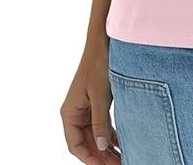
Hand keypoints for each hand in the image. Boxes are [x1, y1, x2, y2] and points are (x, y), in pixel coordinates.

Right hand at [60, 38, 121, 163]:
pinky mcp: (96, 102)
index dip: (90, 159)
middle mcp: (75, 113)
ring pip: (95, 135)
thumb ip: (100, 122)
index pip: (75, 146)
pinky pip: (101, 125)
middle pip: (86, 143)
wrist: (104, 40)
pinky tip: (122, 143)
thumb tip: (102, 148)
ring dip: (107, 147)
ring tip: (123, 158)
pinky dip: (111, 135)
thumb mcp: (100, 95)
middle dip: (101, 156)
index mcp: (69, 113)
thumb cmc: (99, 64)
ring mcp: (86, 108)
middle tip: (120, 163)